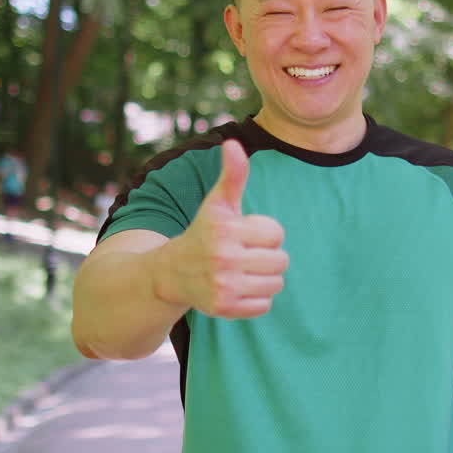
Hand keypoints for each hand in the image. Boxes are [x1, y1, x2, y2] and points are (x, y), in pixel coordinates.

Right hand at [160, 139, 287, 317]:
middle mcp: (223, 257)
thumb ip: (233, 175)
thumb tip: (233, 144)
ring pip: (275, 284)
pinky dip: (255, 300)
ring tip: (244, 272)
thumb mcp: (218, 203)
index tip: (246, 235)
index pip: (276, 234)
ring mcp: (223, 285)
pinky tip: (238, 289)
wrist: (171, 271)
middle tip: (246, 256)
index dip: (266, 234)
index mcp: (226, 229)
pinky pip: (264, 306)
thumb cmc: (203, 233)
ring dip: (265, 279)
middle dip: (268, 257)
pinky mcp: (223, 308)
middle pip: (280, 261)